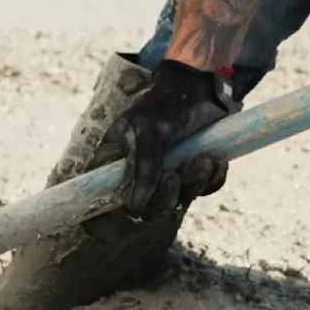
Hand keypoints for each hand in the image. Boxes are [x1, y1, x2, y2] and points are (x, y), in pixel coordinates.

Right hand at [89, 59, 235, 218]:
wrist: (200, 85)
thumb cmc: (165, 102)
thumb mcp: (147, 127)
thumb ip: (142, 165)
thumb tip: (135, 207)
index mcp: (113, 164)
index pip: (96, 208)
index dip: (104, 224)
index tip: (126, 222)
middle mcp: (136, 177)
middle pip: (142, 214)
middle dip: (162, 199)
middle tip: (174, 175)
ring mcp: (165, 178)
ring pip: (175, 205)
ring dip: (190, 184)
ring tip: (200, 159)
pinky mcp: (192, 175)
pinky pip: (202, 191)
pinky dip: (210, 179)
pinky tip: (212, 159)